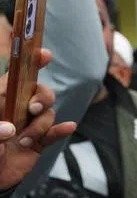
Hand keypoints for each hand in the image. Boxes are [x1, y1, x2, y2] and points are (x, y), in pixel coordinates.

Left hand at [0, 50, 75, 190]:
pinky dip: (61, 131)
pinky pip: (54, 134)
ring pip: (47, 115)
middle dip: (42, 97)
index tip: (44, 54)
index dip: (31, 63)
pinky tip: (69, 127)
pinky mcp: (38, 143)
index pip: (16, 77)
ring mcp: (29, 126)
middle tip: (32, 109)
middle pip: (40, 93)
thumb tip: (11, 129)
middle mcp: (16, 110)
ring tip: (22, 141)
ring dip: (39, 127)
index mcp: (0, 101)